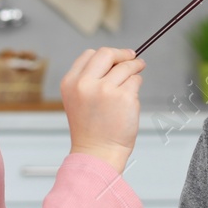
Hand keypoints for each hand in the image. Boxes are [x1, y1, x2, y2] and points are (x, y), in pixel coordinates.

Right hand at [62, 47, 143, 172]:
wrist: (97, 153)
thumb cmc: (91, 130)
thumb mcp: (79, 100)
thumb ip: (90, 79)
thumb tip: (118, 60)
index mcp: (70, 82)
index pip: (89, 55)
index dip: (107, 55)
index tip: (118, 57)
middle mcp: (85, 84)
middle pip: (107, 53)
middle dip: (123, 54)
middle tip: (134, 57)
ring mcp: (105, 90)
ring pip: (126, 67)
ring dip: (134, 71)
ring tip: (134, 82)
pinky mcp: (124, 97)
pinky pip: (136, 81)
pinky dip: (136, 88)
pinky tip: (129, 102)